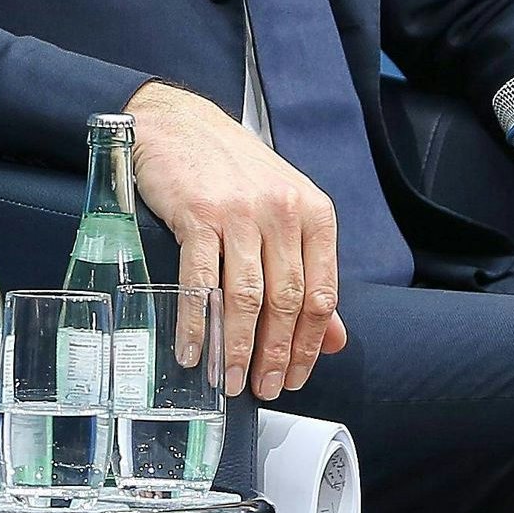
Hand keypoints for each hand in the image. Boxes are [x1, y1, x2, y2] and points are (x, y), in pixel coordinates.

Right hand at [123, 81, 350, 399]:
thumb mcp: (285, 213)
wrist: (180, 122)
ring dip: (239, 347)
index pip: (321, 293)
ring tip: (231, 380)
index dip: (309, 344)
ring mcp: (241, 213)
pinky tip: (195, 350)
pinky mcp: (199, 214)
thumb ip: (309, 274)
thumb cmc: (233, 172)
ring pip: (248, 296)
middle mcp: (283, 212)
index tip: (295, 376)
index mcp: (313, 214)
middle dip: (276, 354)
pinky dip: (198, 323)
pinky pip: (201, 281)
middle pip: (287, 300)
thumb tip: (333, 339)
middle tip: (264, 389)